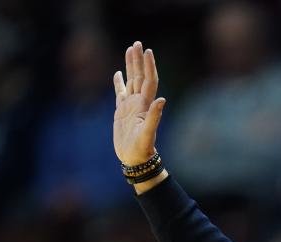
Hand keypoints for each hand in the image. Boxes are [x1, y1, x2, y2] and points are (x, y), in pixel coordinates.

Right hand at [113, 41, 165, 165]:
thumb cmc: (142, 149)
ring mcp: (130, 106)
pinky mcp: (121, 111)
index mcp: (144, 105)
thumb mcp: (148, 134)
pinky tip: (118, 73)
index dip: (148, 66)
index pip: (148, 80)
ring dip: (130, 65)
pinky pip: (120, 92)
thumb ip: (155, 117)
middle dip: (138, 60)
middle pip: (139, 76)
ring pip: (130, 80)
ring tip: (130, 49)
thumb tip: (162, 100)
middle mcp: (139, 102)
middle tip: (138, 43)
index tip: (148, 51)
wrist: (135, 159)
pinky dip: (119, 82)